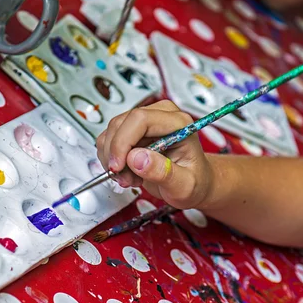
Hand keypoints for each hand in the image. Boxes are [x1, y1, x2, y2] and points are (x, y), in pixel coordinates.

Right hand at [96, 100, 213, 208]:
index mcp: (178, 123)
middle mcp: (160, 116)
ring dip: (113, 160)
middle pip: (120, 124)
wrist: (193, 183)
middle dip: (116, 155)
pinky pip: (108, 141)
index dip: (122, 142)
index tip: (118, 167)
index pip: (139, 119)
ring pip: (111, 132)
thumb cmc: (194, 182)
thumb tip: (136, 158)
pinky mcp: (132, 132)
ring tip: (131, 178)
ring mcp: (144, 123)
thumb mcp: (184, 185)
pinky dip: (111, 161)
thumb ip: (163, 172)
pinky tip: (128, 173)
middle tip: (126, 179)